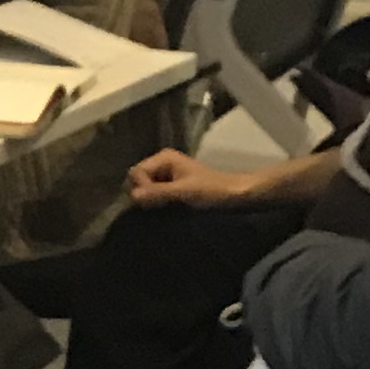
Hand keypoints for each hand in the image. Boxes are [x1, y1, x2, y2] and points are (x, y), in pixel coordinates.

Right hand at [125, 148, 243, 208]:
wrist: (236, 195)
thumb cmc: (212, 191)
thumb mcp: (184, 192)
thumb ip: (158, 193)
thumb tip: (132, 197)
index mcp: (164, 158)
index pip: (136, 173)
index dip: (141, 189)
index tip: (155, 202)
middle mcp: (163, 163)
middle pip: (138, 180)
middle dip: (144, 195)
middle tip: (159, 207)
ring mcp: (168, 174)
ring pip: (146, 188)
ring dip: (152, 201)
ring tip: (164, 210)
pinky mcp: (173, 186)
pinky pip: (156, 194)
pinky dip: (158, 203)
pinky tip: (167, 210)